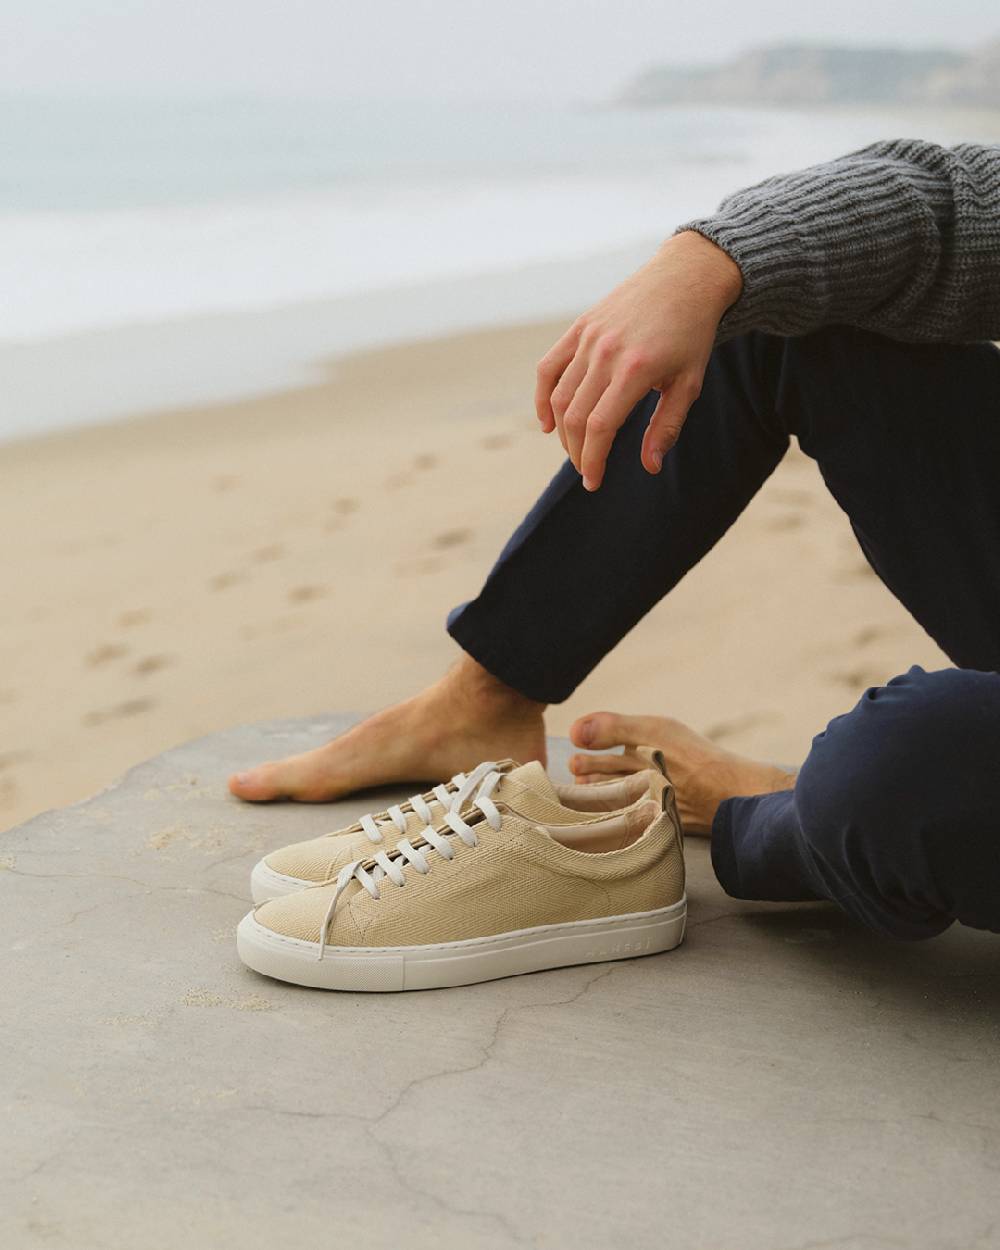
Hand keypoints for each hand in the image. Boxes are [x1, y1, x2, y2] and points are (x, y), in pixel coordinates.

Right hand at [535, 230, 741, 489]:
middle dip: (577, 452)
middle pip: (574, 417)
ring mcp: (588, 338)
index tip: (594, 482)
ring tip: (576, 450)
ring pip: (559, 396)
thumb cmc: (692, 335)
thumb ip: (666, 427)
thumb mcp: (689, 384)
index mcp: (636, 370)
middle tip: (588, 470)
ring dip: (562, 431)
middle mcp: (606, 353)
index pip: (599, 428)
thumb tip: (649, 467)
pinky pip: (548, 368)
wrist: (685, 277)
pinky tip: (548, 423)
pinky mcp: (579, 328)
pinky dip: (542, 398)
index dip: (593, 460)